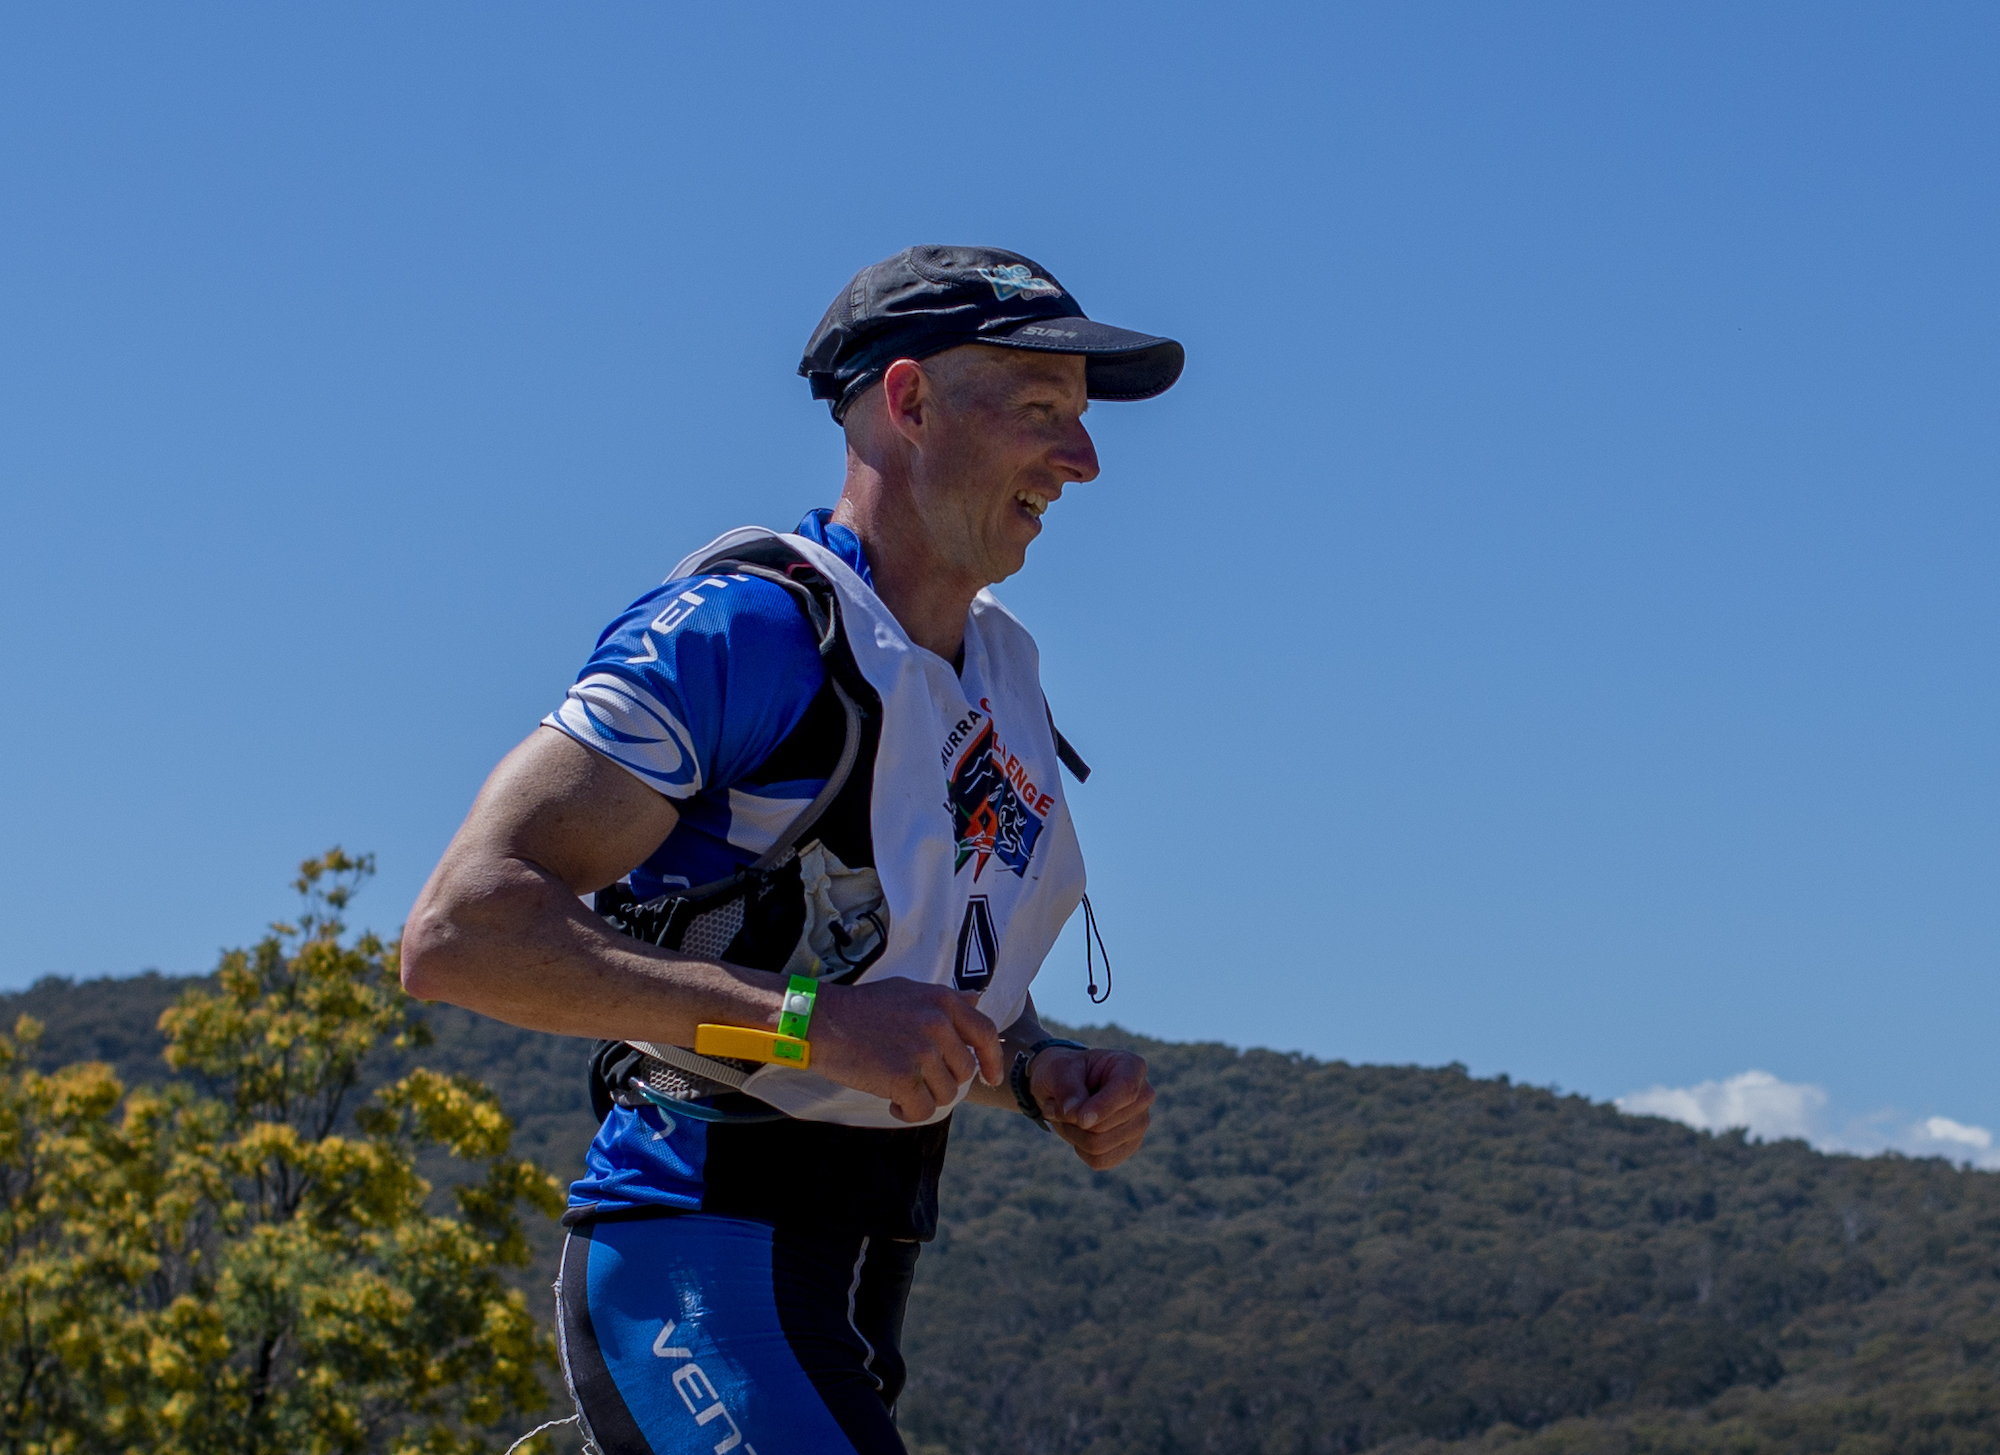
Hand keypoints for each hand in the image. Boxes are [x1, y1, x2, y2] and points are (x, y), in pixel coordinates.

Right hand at [809, 979, 1004, 1123]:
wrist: (820, 1021)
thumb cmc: (860, 1007)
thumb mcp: (907, 990)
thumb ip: (944, 999)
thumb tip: (975, 999)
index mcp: (942, 1001)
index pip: (985, 1033)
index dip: (993, 1059)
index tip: (991, 1077)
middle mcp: (937, 1024)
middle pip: (964, 1071)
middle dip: (944, 1081)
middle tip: (918, 1080)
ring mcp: (921, 1051)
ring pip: (945, 1094)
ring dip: (924, 1098)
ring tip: (900, 1089)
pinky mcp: (902, 1077)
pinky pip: (923, 1110)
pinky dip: (908, 1113)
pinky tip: (892, 1104)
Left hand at [1029, 1047, 1153, 1169]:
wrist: (1064, 1087)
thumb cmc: (1064, 1072)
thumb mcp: (1058, 1069)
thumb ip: (1067, 1088)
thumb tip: (1076, 1113)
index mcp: (1131, 1066)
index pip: (1126, 1090)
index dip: (1102, 1107)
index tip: (1080, 1119)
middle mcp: (1143, 1096)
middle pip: (1106, 1124)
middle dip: (1072, 1119)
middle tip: (1054, 1105)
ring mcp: (1139, 1123)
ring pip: (1099, 1145)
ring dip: (1071, 1133)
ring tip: (1064, 1116)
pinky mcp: (1130, 1146)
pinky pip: (1100, 1161)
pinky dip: (1079, 1148)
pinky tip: (1077, 1131)